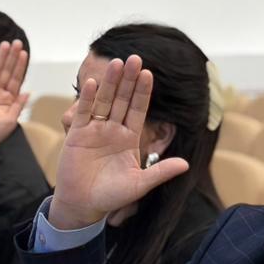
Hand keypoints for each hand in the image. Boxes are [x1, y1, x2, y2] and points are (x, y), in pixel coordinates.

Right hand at [0, 42, 28, 190]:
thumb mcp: (11, 120)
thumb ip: (18, 105)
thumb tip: (29, 92)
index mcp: (9, 99)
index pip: (16, 78)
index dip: (20, 66)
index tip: (24, 53)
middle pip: (6, 71)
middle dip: (11, 57)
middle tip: (16, 42)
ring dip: (0, 57)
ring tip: (5, 44)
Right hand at [49, 56, 187, 230]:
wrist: (83, 205)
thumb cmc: (111, 196)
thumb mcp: (140, 184)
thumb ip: (160, 172)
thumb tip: (187, 164)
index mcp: (129, 138)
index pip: (138, 110)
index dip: (143, 92)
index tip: (148, 73)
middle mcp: (113, 130)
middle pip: (122, 100)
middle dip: (128, 80)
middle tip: (135, 58)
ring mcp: (95, 130)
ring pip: (104, 101)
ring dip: (110, 82)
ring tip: (116, 62)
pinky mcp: (77, 135)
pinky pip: (84, 113)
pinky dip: (88, 99)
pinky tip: (93, 83)